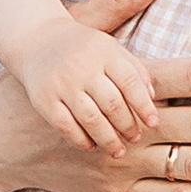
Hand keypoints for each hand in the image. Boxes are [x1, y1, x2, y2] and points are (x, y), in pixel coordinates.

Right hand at [11, 13, 158, 155]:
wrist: (37, 41)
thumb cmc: (83, 49)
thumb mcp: (110, 48)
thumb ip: (134, 69)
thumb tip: (153, 98)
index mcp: (102, 52)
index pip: (129, 82)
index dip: (144, 106)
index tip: (153, 123)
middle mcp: (81, 68)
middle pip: (112, 104)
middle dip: (127, 126)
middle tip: (135, 138)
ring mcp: (61, 85)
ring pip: (91, 119)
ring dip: (108, 139)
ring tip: (118, 150)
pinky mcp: (44, 100)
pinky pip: (66, 127)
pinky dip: (82, 141)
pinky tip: (92, 146)